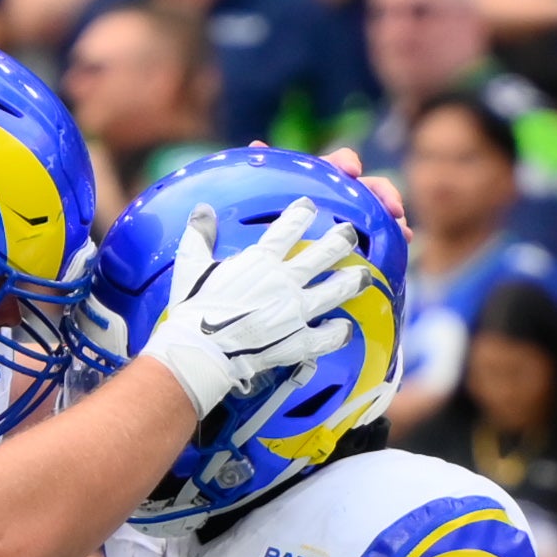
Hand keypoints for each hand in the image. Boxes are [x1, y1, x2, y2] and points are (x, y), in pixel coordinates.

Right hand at [137, 205, 360, 425]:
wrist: (202, 350)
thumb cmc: (194, 309)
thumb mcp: (191, 267)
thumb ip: (199, 236)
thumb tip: (201, 209)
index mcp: (261, 261)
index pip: (288, 229)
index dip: (301, 214)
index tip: (310, 206)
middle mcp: (285, 281)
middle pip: (323, 255)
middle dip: (340, 241)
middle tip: (350, 233)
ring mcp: (296, 312)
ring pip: (334, 291)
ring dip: (352, 281)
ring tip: (364, 275)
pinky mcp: (297, 341)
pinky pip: (326, 337)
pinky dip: (338, 332)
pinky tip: (345, 327)